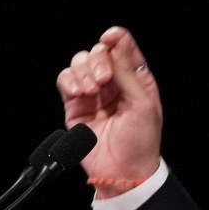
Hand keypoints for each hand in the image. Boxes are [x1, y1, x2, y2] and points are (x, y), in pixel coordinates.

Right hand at [55, 27, 162, 198]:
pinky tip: (78, 92)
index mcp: (135, 79)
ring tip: (90, 91)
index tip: (109, 37)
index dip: (115, 38)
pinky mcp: (75, 105)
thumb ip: (126, 73)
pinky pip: (66, 81)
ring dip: (82, 71)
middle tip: (103, 79)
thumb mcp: (142, 103)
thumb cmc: (140, 142)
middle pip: (98, 52)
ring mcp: (92, 93)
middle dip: (97, 60)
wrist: (123, 171)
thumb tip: (112, 46)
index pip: (122, 48)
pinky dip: (69, 80)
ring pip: (79, 64)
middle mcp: (113, 83)